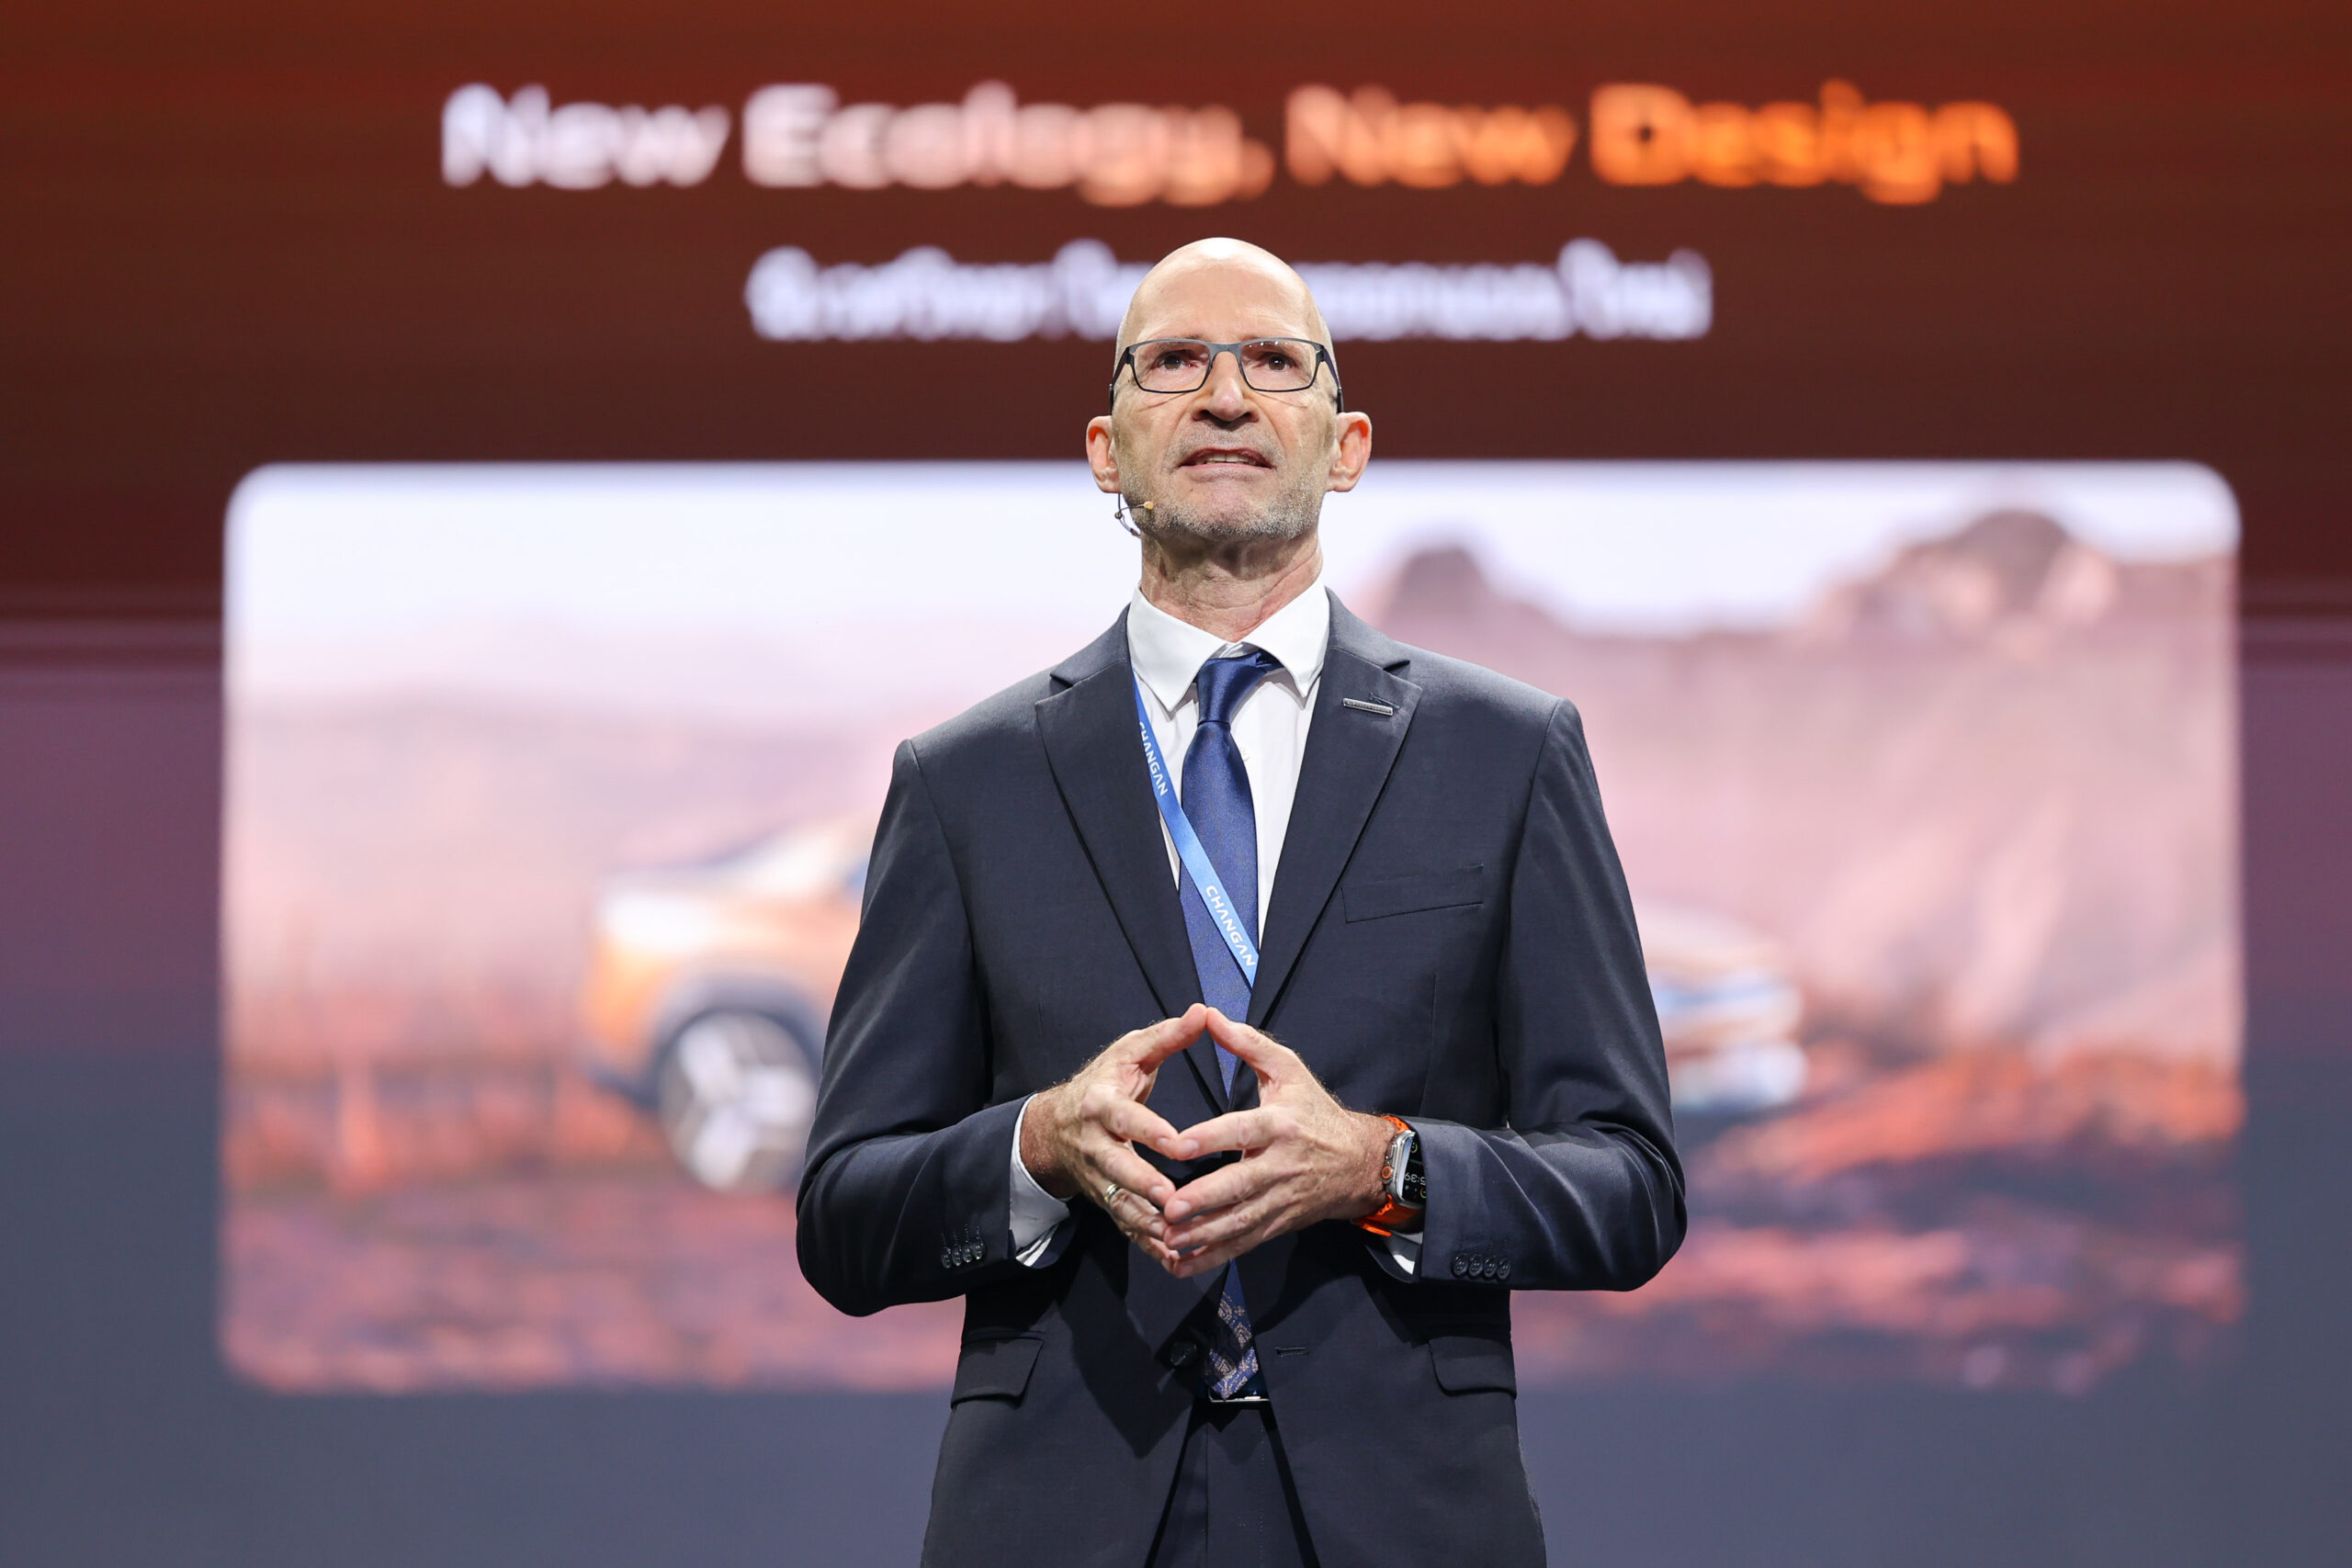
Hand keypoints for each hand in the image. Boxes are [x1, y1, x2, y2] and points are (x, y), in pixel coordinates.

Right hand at [1019, 1005, 1205, 1265]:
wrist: (1056, 1125)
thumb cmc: (1104, 1082)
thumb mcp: (1129, 1053)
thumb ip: (1167, 1037)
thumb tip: (1202, 1011)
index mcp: (1102, 1104)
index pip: (1126, 1118)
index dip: (1149, 1130)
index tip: (1177, 1142)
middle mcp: (1095, 1143)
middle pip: (1117, 1167)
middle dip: (1144, 1185)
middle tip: (1173, 1200)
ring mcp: (1097, 1175)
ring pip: (1119, 1203)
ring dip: (1146, 1223)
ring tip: (1176, 1237)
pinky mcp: (1104, 1199)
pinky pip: (1124, 1225)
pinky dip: (1147, 1243)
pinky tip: (1174, 1258)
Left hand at [1156, 1009, 1391, 1278]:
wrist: (1359, 1162)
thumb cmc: (1315, 1111)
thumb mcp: (1289, 1070)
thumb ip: (1247, 1044)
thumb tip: (1209, 1015)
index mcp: (1280, 1123)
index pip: (1242, 1130)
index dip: (1210, 1138)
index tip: (1178, 1145)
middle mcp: (1281, 1164)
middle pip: (1240, 1184)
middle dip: (1204, 1199)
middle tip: (1169, 1206)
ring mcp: (1281, 1198)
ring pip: (1240, 1220)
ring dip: (1204, 1234)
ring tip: (1169, 1237)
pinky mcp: (1278, 1222)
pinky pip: (1244, 1242)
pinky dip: (1215, 1255)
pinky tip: (1183, 1262)